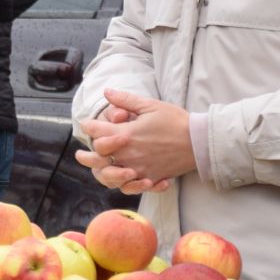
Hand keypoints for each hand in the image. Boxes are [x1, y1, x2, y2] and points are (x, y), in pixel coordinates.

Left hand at [76, 88, 193, 194]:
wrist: (199, 141)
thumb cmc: (175, 120)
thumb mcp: (150, 105)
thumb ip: (126, 100)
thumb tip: (107, 92)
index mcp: (127, 134)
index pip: (97, 132)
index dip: (89, 126)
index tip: (87, 124)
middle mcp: (129, 154)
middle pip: (98, 157)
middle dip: (87, 155)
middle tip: (79, 155)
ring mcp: (139, 168)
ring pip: (111, 176)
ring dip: (101, 172)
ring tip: (96, 170)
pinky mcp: (150, 178)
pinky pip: (131, 186)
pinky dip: (124, 184)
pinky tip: (121, 180)